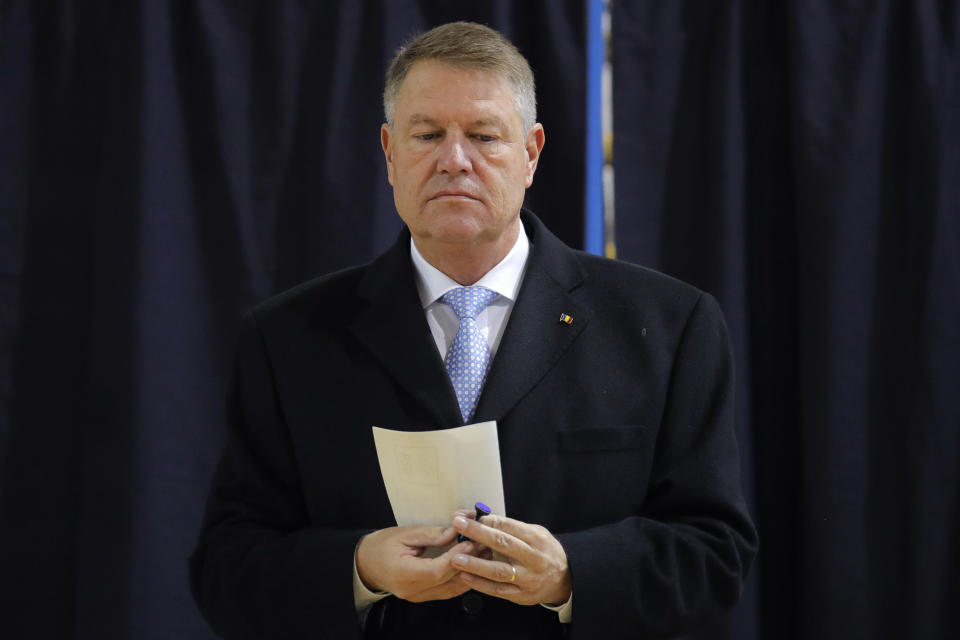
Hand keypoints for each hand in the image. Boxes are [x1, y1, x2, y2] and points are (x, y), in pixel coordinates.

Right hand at [355, 525, 475, 601]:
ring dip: (470, 571)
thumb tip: (455, 532)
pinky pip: (448, 591)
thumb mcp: (404, 534)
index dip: (456, 557)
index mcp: (403, 574)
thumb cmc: (381, 546)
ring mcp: (418, 596)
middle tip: (484, 544)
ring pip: (452, 589)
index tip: (470, 542)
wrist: (366, 563)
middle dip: (469, 562)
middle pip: (447, 581)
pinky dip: (462, 578)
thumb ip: (431, 534)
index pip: (436, 571)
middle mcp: (412, 590)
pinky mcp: (424, 596)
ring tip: (484, 553)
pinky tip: (473, 565)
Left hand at [450, 513, 571, 605]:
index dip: (488, 521)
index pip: (510, 527)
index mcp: (537, 539)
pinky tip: (465, 576)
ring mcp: (528, 579)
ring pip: (499, 571)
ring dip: (476, 564)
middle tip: (458, 526)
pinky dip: (480, 584)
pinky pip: (498, 590)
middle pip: (503, 544)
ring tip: (456, 558)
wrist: (564, 579)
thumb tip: (484, 518)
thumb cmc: (544, 552)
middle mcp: (534, 559)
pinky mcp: (521, 595)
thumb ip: (512, 528)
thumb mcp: (535, 534)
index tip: (469, 516)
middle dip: (478, 534)